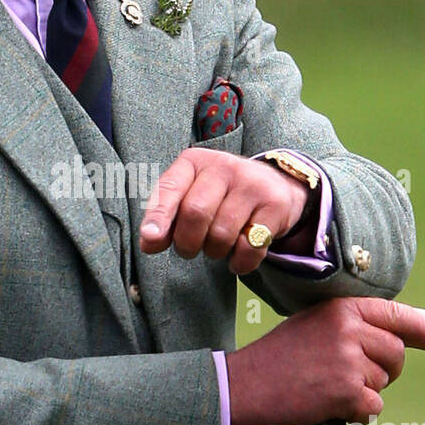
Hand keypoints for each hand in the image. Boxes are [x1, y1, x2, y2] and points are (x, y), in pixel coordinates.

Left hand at [139, 149, 308, 274]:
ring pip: (221, 234)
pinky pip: (250, 247)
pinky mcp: (275, 205)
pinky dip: (239, 262)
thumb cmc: (221, 194)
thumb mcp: (190, 193)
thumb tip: (148, 242)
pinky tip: (237, 258)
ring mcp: (252, 184)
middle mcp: (223, 166)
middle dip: (186, 243)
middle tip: (189, 249)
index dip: (158, 216)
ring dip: (213, 252)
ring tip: (216, 246)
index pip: (170, 188)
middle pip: (195, 213)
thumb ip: (165, 215)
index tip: (151, 239)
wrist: (276, 185)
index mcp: (194, 161)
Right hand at [225, 297, 424, 424]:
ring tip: (327, 389)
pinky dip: (356, 413)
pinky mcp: (347, 391)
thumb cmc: (278, 358)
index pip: (396, 315)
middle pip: (396, 354)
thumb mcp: (314, 325)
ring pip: (383, 383)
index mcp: (342, 309)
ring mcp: (350, 360)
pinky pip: (373, 408)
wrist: (245, 385)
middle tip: (354, 378)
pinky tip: (328, 406)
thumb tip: (392, 338)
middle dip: (385, 371)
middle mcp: (350, 329)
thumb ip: (350, 326)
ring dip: (364, 393)